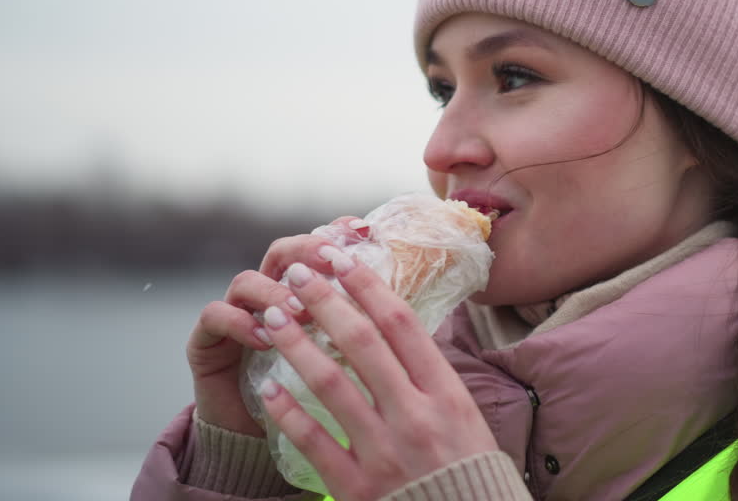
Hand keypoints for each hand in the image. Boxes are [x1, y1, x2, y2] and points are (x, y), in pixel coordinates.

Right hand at [186, 216, 366, 435]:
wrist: (257, 444)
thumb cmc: (311, 403)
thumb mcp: (346, 365)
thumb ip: (367, 333)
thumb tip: (408, 304)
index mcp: (304, 294)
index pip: (318, 248)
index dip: (338, 233)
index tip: (364, 230)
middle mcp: (269, 296)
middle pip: (283, 252)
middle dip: (306, 250)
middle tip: (330, 260)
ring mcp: (235, 314)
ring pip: (248, 280)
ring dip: (276, 292)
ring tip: (300, 311)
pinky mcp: (206, 342)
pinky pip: (216, 315)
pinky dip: (240, 323)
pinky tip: (266, 339)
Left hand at [255, 254, 498, 500]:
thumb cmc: (467, 474)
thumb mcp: (466, 418)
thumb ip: (433, 378)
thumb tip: (403, 330)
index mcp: (448, 395)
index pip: (402, 324)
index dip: (368, 286)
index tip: (342, 259)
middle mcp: (416, 417)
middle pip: (362, 343)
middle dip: (324, 301)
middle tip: (297, 275)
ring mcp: (384, 452)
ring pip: (330, 383)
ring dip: (297, 344)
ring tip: (274, 317)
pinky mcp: (356, 488)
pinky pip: (313, 441)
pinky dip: (288, 411)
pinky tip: (270, 388)